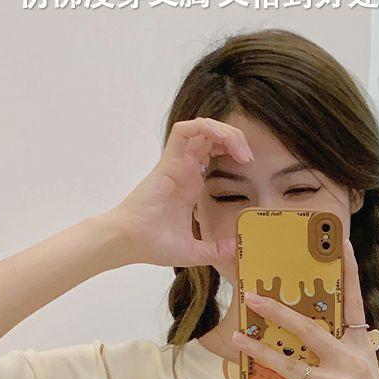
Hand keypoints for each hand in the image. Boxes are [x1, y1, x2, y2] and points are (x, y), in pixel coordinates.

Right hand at [105, 118, 252, 268]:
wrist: (129, 243)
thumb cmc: (153, 245)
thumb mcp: (194, 252)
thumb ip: (216, 250)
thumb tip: (237, 249)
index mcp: (191, 184)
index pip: (214, 153)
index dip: (234, 152)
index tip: (249, 167)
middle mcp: (185, 169)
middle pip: (212, 137)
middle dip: (235, 139)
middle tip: (248, 157)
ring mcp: (177, 163)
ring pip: (202, 128)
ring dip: (225, 131)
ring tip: (240, 150)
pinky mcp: (168, 161)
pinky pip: (184, 131)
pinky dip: (205, 127)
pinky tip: (222, 140)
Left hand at [232, 239, 378, 378]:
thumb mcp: (361, 369)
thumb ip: (340, 351)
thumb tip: (307, 336)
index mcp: (359, 345)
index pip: (354, 302)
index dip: (349, 272)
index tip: (341, 244)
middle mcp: (350, 360)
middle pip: (309, 329)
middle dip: (278, 312)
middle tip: (253, 298)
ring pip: (292, 366)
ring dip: (261, 354)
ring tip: (238, 341)